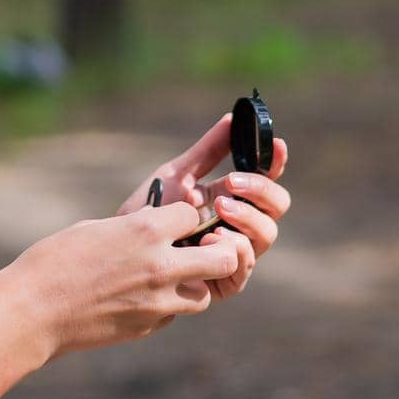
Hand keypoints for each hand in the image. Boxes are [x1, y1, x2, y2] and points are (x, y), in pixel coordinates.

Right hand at [1, 202, 241, 360]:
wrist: (32, 311)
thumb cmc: (54, 261)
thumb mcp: (96, 229)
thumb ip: (134, 228)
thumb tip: (156, 227)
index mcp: (145, 231)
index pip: (193, 215)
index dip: (185, 216)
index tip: (173, 221)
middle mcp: (161, 266)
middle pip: (222, 258)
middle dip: (216, 251)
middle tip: (200, 249)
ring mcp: (158, 302)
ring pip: (203, 294)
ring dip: (193, 283)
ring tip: (168, 278)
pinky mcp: (148, 327)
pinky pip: (174, 314)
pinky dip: (168, 305)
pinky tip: (142, 298)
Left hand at [117, 112, 290, 299]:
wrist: (122, 247)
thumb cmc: (150, 211)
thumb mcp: (177, 176)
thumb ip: (207, 151)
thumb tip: (231, 118)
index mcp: (235, 197)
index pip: (267, 179)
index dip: (276, 162)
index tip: (277, 145)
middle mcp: (241, 225)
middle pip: (276, 206)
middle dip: (260, 190)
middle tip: (231, 183)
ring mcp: (236, 253)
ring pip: (266, 235)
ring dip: (247, 217)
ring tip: (219, 207)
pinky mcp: (224, 281)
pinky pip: (244, 266)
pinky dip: (234, 249)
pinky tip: (211, 238)